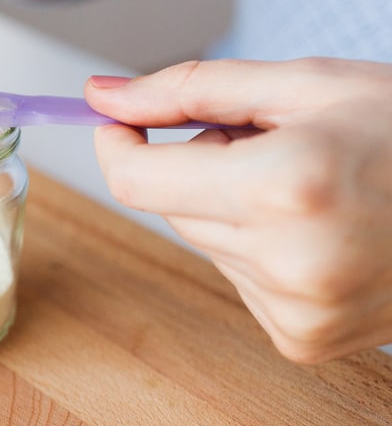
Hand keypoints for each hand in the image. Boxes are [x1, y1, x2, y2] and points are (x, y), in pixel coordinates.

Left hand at [86, 58, 391, 362]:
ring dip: (233, 211)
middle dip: (199, 169)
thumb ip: (188, 89)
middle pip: (171, 210)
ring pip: (205, 245)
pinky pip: (240, 282)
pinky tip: (326, 232)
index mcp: (284, 187)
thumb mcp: (308, 84)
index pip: (137, 181)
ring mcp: (300, 312)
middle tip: (270, 141)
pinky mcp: (305, 341)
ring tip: (313, 188)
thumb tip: (99, 96)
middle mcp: (288, 261)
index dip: (119, 144)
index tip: (123, 120)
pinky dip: (262, 251)